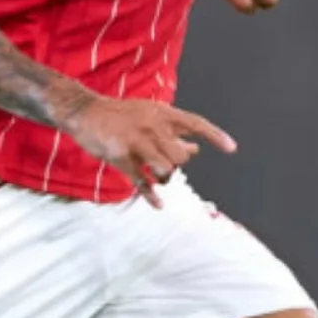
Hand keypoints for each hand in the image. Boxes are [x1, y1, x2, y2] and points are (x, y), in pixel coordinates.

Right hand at [61, 94, 236, 205]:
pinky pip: (142, 182)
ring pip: (166, 169)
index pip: (195, 124)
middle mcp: (153, 126)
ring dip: (165, 178)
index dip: (215, 136)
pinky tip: (158, 205)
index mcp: (162, 113)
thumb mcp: (150, 117)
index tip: (232, 148)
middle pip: (181, 155)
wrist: (85, 112)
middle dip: (177, 165)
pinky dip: (151, 196)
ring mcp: (137, 142)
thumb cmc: (121, 117)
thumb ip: (173, 133)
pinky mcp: (121, 157)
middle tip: (164, 163)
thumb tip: (196, 149)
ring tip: (156, 176)